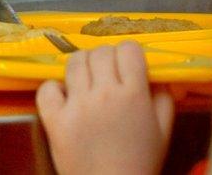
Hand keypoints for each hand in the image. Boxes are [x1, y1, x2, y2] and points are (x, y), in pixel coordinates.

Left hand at [36, 42, 174, 174]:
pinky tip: (64, 97)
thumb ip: (164, 98)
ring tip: (85, 80)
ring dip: (81, 65)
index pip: (128, 49)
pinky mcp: (55, 120)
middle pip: (101, 52)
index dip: (129, 53)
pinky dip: (54, 88)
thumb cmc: (140, 162)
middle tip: (107, 73)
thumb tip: (159, 74)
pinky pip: (47, 89)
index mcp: (134, 95)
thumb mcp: (163, 130)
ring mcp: (77, 106)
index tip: (128, 64)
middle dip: (106, 57)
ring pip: (75, 62)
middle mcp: (105, 95)